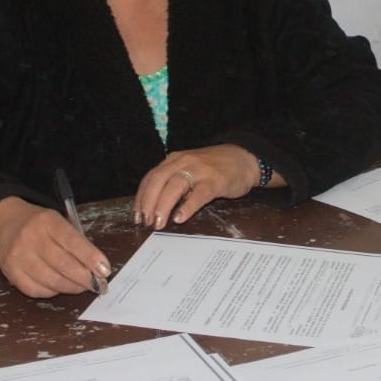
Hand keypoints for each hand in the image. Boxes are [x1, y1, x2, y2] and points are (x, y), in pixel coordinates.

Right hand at [0, 196, 110, 297]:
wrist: (3, 226)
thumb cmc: (39, 226)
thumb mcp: (57, 222)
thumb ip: (76, 242)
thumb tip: (97, 268)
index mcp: (47, 221)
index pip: (72, 241)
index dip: (91, 258)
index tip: (105, 270)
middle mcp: (31, 238)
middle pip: (63, 264)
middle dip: (85, 278)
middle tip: (98, 284)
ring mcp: (19, 257)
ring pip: (52, 281)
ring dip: (72, 287)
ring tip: (81, 286)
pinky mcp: (11, 273)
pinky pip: (37, 290)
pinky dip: (53, 291)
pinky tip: (59, 287)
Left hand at [134, 145, 275, 229]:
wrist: (244, 157)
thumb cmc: (214, 168)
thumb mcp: (188, 169)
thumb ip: (172, 182)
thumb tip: (153, 207)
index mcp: (174, 160)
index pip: (151, 178)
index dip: (141, 198)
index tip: (137, 216)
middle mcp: (183, 162)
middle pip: (158, 181)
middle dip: (148, 203)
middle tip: (145, 222)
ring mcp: (199, 170)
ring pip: (175, 186)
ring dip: (163, 205)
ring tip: (158, 223)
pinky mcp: (215, 180)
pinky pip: (199, 194)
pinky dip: (187, 206)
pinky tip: (180, 218)